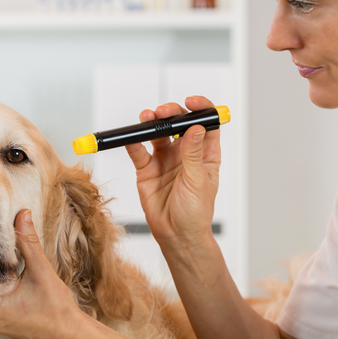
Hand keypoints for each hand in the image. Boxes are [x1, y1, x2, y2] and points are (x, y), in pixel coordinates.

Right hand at [124, 96, 220, 248]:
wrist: (176, 235)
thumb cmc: (195, 213)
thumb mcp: (198, 181)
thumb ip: (193, 154)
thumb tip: (195, 128)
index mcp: (205, 154)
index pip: (205, 123)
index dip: (200, 109)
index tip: (191, 103)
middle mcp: (185, 153)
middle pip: (178, 123)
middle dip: (171, 113)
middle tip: (164, 112)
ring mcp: (165, 160)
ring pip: (158, 133)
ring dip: (152, 123)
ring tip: (147, 118)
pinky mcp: (147, 169)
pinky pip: (139, 151)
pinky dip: (134, 142)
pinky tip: (132, 138)